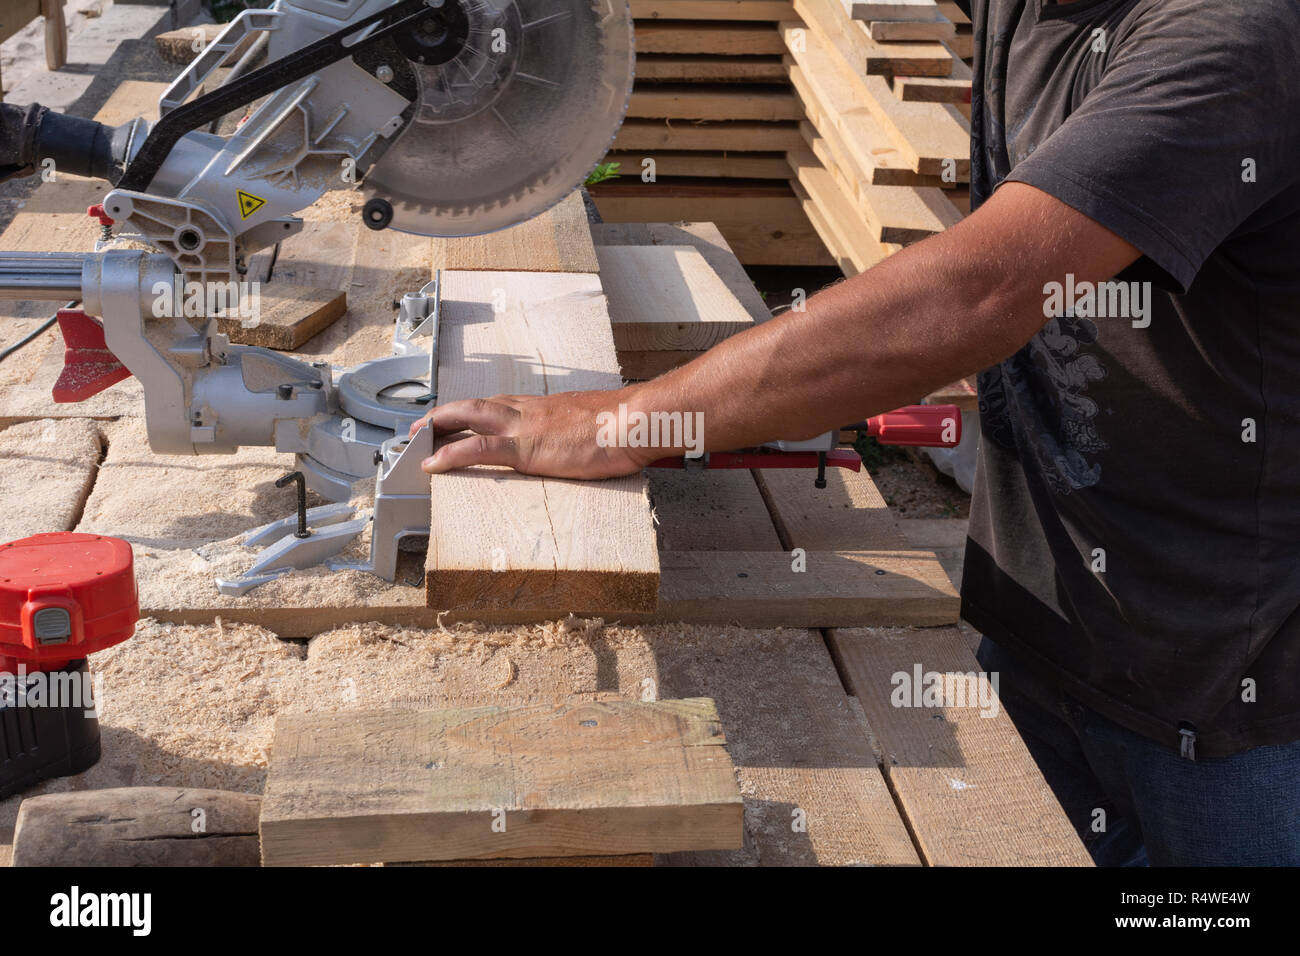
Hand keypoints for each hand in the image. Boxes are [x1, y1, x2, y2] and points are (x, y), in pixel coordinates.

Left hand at [409, 389, 655, 479]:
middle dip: (445, 415)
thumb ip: (581, 431)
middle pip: (475, 406)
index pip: (501, 405)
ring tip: (414, 440)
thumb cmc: (625, 427)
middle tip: (420, 426)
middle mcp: (528, 411)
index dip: (476, 412)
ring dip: (437, 428)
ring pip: (467, 418)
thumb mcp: (596, 426)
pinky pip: (476, 448)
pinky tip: (431, 463)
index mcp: (545, 408)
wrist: (633, 422)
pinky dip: (449, 454)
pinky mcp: (524, 448)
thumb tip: (587, 440)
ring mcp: (523, 427)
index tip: (460, 418)